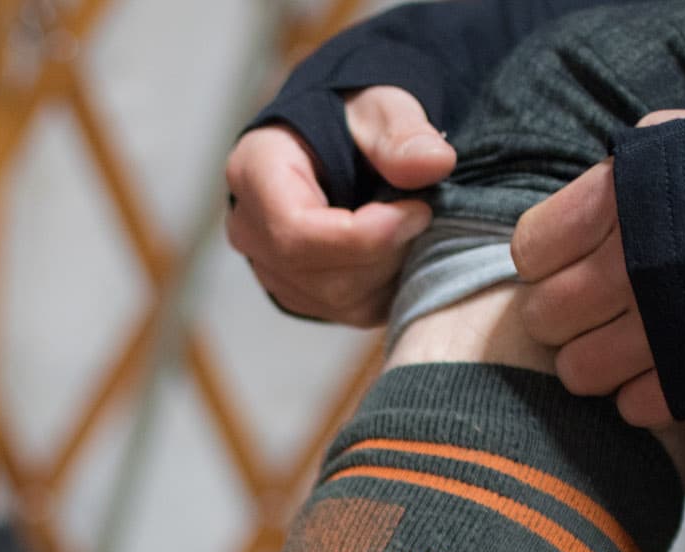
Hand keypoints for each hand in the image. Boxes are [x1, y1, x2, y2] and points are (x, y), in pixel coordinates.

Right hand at [225, 87, 457, 326]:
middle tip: (424, 215)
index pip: (296, 231)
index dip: (363, 235)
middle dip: (383, 254)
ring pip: (336, 300)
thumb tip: (435, 163)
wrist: (341, 140)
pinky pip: (348, 312)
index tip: (419, 210)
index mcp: (254, 171)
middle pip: (317, 274)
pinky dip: (385, 287)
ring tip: (410, 227)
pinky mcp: (297, 293)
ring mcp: (268, 267)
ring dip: (388, 271)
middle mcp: (249, 228)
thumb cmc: (352, 117)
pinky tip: (398, 248)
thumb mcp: (380, 108)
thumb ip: (403, 134)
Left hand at [512, 109, 684, 429]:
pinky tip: (667, 369)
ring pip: (577, 373)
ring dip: (595, 365)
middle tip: (595, 312)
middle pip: (543, 318)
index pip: (529, 251)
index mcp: (618, 199)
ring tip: (628, 346)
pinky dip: (643, 396)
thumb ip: (619, 179)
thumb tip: (572, 219)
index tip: (570, 262)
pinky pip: (632, 406)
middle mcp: (628, 265)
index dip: (546, 262)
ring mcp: (659, 327)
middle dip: (563, 319)